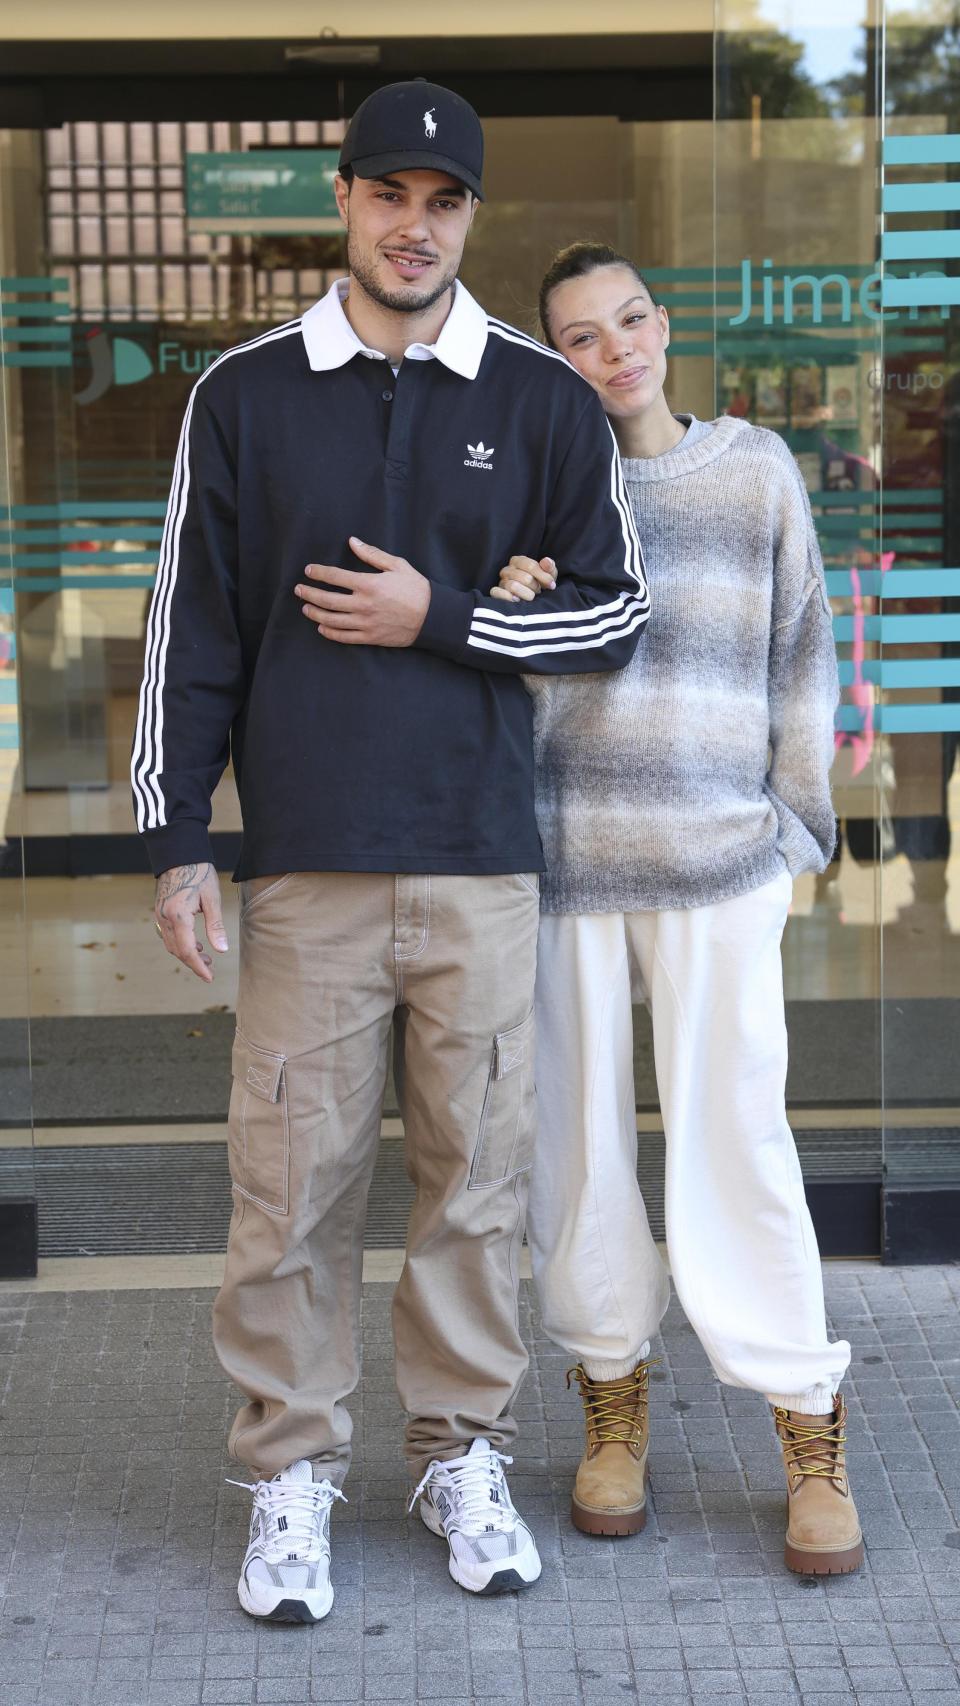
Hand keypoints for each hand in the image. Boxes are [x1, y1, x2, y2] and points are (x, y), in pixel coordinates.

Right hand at [155, 862, 227, 983]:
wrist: (179, 852)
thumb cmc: (198, 871)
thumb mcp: (212, 898)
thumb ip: (216, 926)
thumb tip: (221, 950)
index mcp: (178, 916)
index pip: (187, 951)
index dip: (198, 967)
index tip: (209, 977)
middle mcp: (164, 918)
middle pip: (177, 950)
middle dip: (193, 962)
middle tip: (211, 968)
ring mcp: (159, 914)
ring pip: (171, 944)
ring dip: (187, 953)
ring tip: (205, 956)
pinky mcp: (159, 910)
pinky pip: (167, 934)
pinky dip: (180, 943)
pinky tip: (194, 942)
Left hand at [295, 537, 431, 646]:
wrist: (433, 617)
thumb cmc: (416, 589)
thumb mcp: (397, 565)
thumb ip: (372, 554)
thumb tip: (352, 542)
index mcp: (368, 584)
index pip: (335, 576)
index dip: (319, 572)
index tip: (309, 571)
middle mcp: (363, 604)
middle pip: (327, 599)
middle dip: (309, 593)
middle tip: (298, 590)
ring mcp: (365, 623)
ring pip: (331, 619)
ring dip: (315, 613)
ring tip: (306, 608)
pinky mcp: (370, 637)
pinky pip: (344, 637)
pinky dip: (329, 632)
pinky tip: (322, 627)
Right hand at [489, 555, 555, 602]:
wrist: (532, 599)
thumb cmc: (540, 584)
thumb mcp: (548, 575)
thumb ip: (549, 567)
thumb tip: (546, 561)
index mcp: (518, 561)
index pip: (530, 566)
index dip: (543, 576)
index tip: (552, 585)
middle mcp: (507, 569)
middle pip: (524, 578)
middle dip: (535, 587)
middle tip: (538, 591)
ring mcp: (500, 581)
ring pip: (513, 586)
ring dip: (526, 594)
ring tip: (531, 597)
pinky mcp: (496, 592)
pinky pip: (497, 592)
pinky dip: (508, 597)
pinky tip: (517, 600)